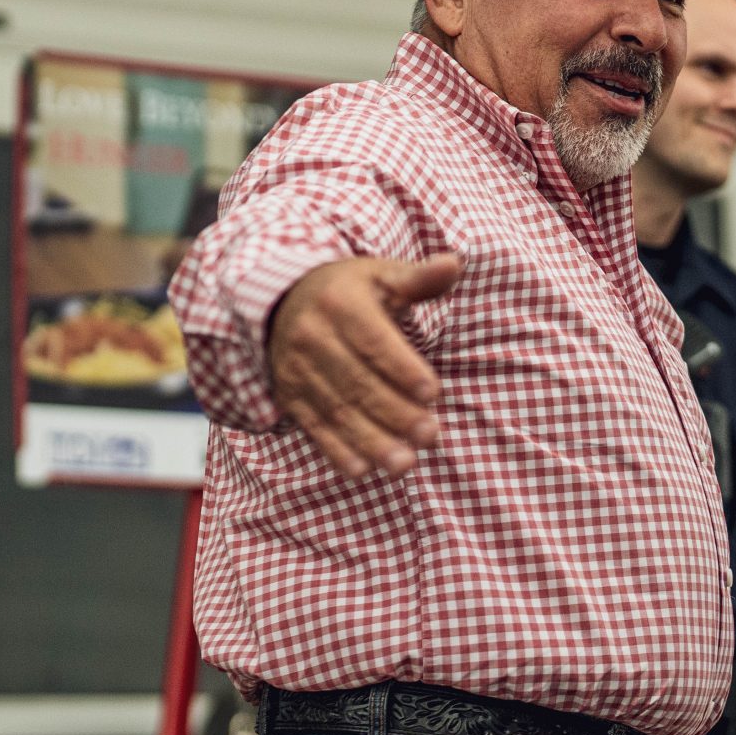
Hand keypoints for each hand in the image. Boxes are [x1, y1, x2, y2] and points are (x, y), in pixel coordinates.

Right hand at [268, 254, 462, 477]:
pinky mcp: (289, 396)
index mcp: (339, 303)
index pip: (373, 340)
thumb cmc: (348, 290)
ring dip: (372, 441)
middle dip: (395, 413)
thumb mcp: (380, 276)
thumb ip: (418, 279)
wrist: (281, 301)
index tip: (433, 393)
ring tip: (405, 464)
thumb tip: (454, 264)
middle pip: (357, 382)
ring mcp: (296, 370)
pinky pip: (313, 427)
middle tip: (431, 436)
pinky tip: (363, 470)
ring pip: (338, 410)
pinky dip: (337, 451)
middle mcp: (311, 337)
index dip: (402, 368)